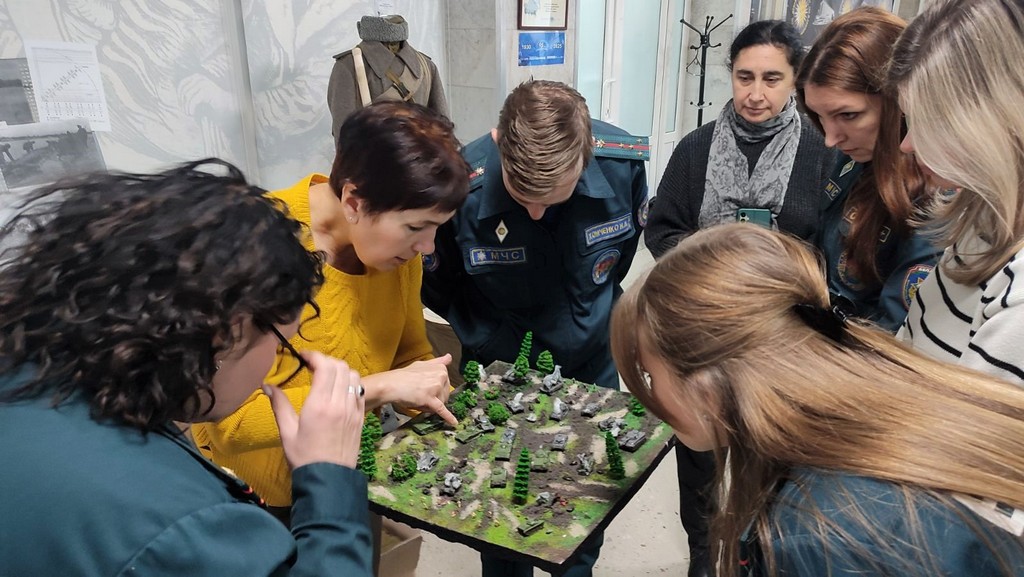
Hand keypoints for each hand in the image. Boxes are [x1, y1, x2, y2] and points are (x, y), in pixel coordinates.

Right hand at [264, 351, 364, 469]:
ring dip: (341, 370)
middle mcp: (340, 403)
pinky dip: (351, 383)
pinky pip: (360, 390)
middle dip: (327, 361)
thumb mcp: (287, 432)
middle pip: (341, 367)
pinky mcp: (361, 417)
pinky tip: (339, 391)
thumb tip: (267, 385)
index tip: (303, 357)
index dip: (314, 356)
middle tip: (313, 366)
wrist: (329, 479)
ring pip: (354, 376)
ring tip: (327, 376)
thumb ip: (279, 405)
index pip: (325, 366)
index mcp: (320, 404)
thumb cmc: (304, 457)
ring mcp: (354, 409)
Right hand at [365, 354, 456, 425]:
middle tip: (420, 395)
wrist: (392, 384)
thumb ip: (438, 361)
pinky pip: (441, 410)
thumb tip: (449, 357)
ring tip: (419, 400)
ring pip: (442, 402)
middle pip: (445, 394)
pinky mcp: (430, 399)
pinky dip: (448, 417)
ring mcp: (436, 387)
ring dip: (432, 405)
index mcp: (441, 368)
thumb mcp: (423, 364)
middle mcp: (441, 376)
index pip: (445, 384)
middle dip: (435, 398)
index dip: (436, 390)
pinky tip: (454, 422)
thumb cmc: (405, 376)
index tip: (426, 389)